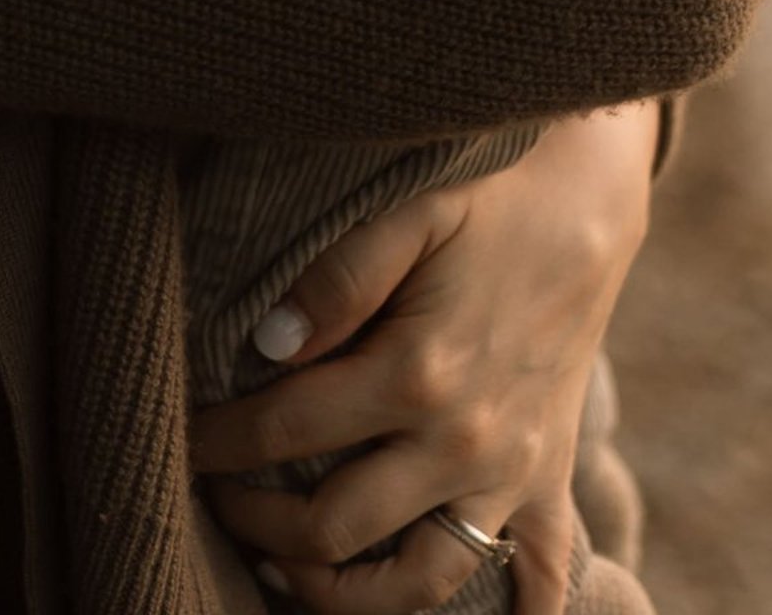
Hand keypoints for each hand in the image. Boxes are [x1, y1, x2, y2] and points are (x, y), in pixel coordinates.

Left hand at [189, 103, 658, 614]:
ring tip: (289, 570)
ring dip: (346, 595)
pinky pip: (536, 580)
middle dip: (259, 526)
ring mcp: (513, 474)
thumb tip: (268, 346)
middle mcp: (465, 442)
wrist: (591, 202)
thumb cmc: (487, 198)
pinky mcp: (549, 482)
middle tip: (219, 500)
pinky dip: (508, 614)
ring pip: (420, 584)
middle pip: (336, 529)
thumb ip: (336, 281)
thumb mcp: (409, 213)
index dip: (219, 444)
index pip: (286, 430)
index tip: (180, 441)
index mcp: (416, 373)